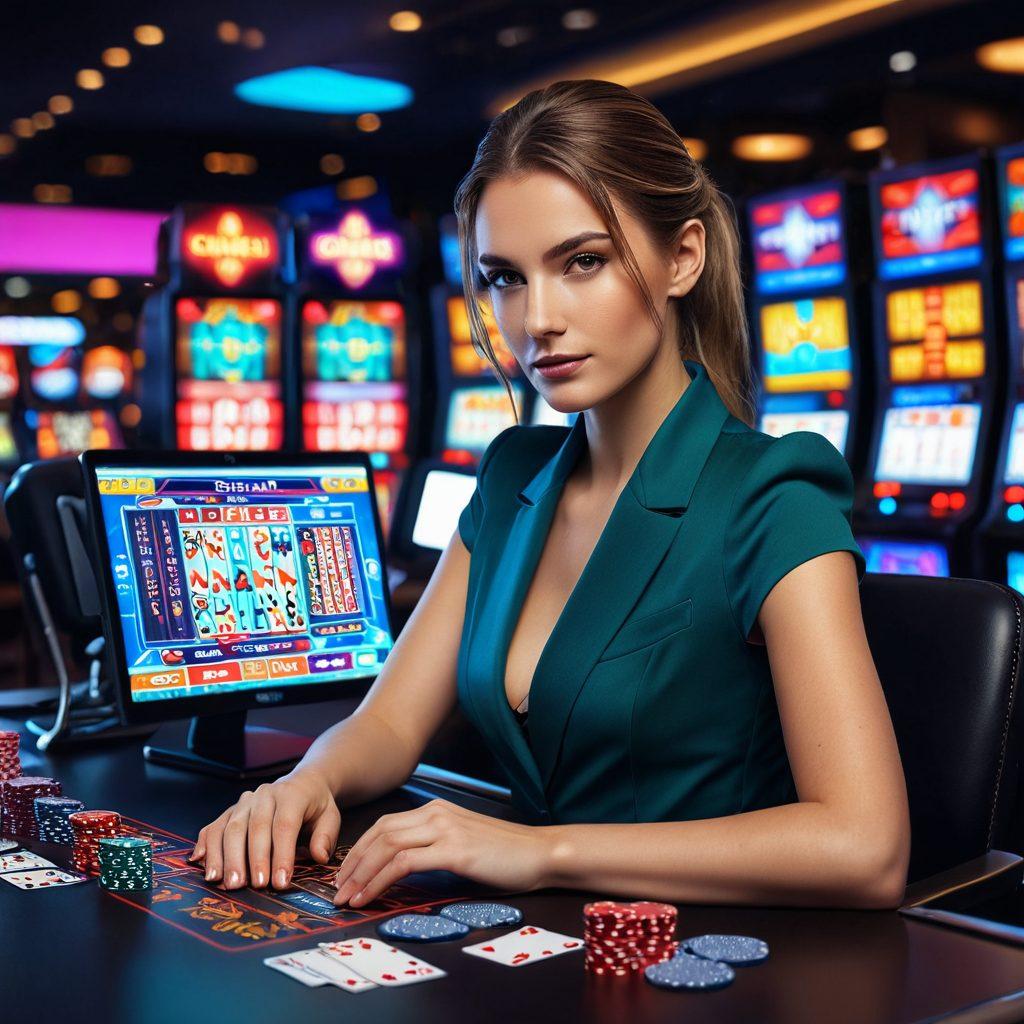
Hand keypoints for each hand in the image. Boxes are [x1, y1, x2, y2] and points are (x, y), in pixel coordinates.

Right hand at [188, 770, 340, 890]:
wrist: (302, 783)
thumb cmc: (316, 806)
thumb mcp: (331, 817)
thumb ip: (325, 837)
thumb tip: (318, 857)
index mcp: (291, 795)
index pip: (284, 825)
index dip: (281, 855)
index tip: (280, 882)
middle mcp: (265, 795)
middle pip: (254, 827)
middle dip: (252, 859)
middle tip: (253, 886)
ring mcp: (244, 802)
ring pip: (230, 827)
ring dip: (225, 856)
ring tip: (223, 882)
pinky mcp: (230, 811)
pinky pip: (214, 826)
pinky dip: (205, 844)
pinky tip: (200, 862)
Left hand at [332, 798, 551, 906]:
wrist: (540, 853)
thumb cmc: (506, 855)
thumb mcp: (463, 845)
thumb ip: (434, 849)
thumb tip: (402, 870)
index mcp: (437, 810)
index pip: (386, 826)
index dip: (360, 849)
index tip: (346, 874)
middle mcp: (436, 814)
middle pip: (379, 833)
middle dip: (352, 862)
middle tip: (337, 889)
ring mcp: (444, 829)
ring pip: (386, 846)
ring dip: (360, 873)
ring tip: (346, 897)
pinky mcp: (453, 850)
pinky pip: (403, 864)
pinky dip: (379, 880)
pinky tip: (368, 897)